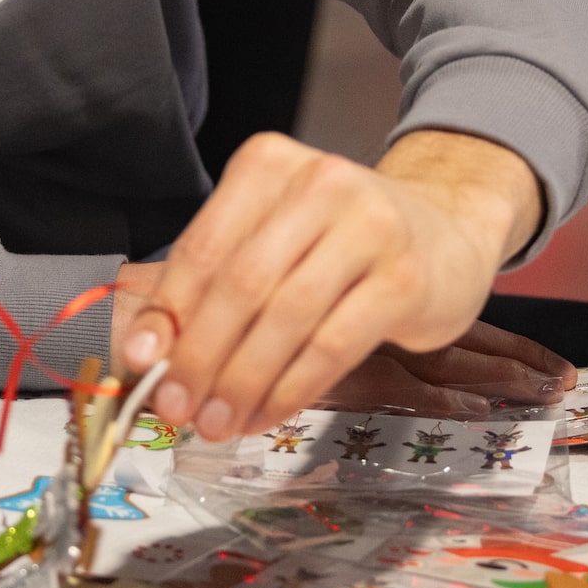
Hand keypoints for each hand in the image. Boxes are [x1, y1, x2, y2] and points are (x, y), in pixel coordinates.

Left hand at [117, 129, 541, 442]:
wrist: (446, 232)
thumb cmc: (342, 242)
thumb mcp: (273, 242)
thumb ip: (211, 287)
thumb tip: (149, 353)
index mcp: (268, 165)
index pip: (204, 246)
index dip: (168, 312)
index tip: (141, 364)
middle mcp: (320, 183)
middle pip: (241, 283)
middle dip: (200, 356)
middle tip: (175, 407)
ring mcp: (370, 226)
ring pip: (286, 318)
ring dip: (243, 381)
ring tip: (218, 422)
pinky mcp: (405, 278)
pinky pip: (333, 345)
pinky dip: (291, 387)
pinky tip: (268, 413)